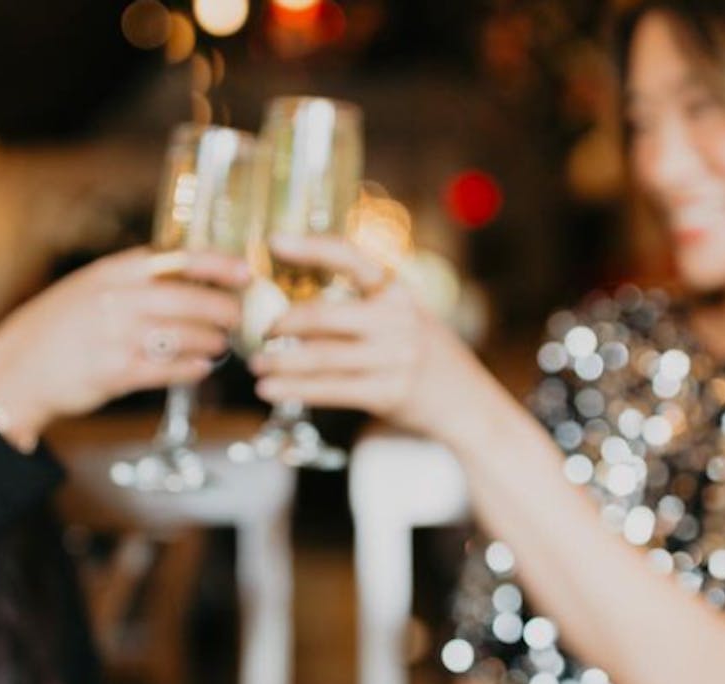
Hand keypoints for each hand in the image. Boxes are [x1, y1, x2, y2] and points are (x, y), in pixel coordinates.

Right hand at [0, 247, 245, 449]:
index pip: (176, 259)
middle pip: (188, 299)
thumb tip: (182, 281)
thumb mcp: (87, 289)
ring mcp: (116, 337)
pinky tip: (202, 368)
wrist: (13, 372)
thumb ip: (129, 283)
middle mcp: (116, 300)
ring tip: (220, 344)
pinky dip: (190, 369)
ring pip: (183, 336)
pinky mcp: (116, 373)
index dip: (217, 264)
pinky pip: (167, 369)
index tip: (245, 270)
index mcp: (111, 273)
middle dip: (222, 309)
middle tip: (238, 317)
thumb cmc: (53, 330)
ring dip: (210, 341)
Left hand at [247, 235, 501, 443]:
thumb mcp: (405, 317)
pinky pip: (331, 390)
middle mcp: (397, 319)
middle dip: (283, 322)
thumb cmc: (425, 356)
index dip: (310, 247)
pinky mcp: (388, 392)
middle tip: (260, 330)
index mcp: (397, 291)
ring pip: (321, 357)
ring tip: (256, 366)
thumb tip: (300, 306)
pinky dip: (295, 390)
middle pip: (324, 315)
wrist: (469, 403)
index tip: (273, 240)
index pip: (350, 257)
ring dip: (281, 363)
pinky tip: (269, 391)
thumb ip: (366, 307)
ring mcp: (394, 357)